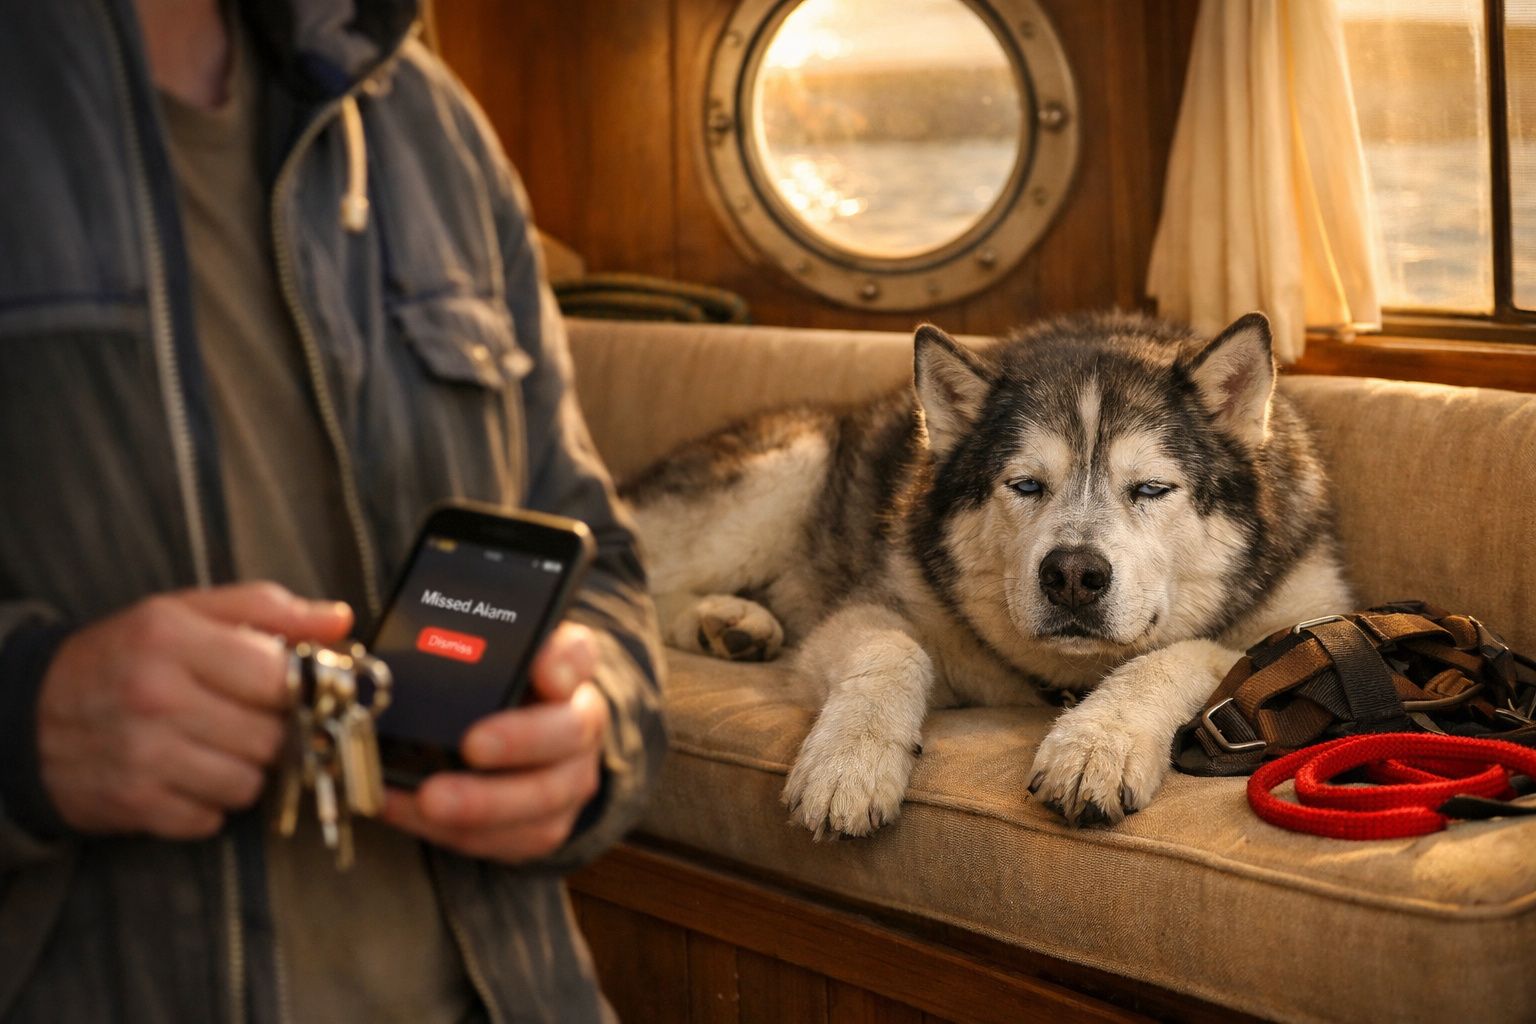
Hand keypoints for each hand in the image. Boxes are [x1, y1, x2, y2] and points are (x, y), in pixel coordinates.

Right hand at [37, 583, 352, 838]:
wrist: (27, 715)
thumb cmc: (126, 656)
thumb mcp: (187, 612)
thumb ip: (269, 610)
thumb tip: (341, 620)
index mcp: (173, 636)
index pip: (279, 676)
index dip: (298, 687)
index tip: (293, 688)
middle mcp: (156, 695)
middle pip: (270, 736)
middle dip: (271, 732)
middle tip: (247, 719)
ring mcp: (143, 755)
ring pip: (249, 783)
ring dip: (245, 770)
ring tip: (215, 746)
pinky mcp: (134, 805)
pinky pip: (213, 818)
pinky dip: (210, 803)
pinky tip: (186, 775)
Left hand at [383, 622, 607, 862]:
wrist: (525, 744)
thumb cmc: (495, 693)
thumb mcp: (485, 656)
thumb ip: (459, 639)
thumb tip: (383, 629)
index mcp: (566, 669)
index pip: (577, 654)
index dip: (564, 664)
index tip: (544, 672)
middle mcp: (580, 723)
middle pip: (569, 732)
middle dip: (520, 741)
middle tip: (473, 744)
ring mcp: (569, 780)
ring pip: (543, 798)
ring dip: (484, 803)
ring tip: (430, 798)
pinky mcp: (544, 826)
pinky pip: (508, 838)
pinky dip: (455, 830)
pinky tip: (407, 810)